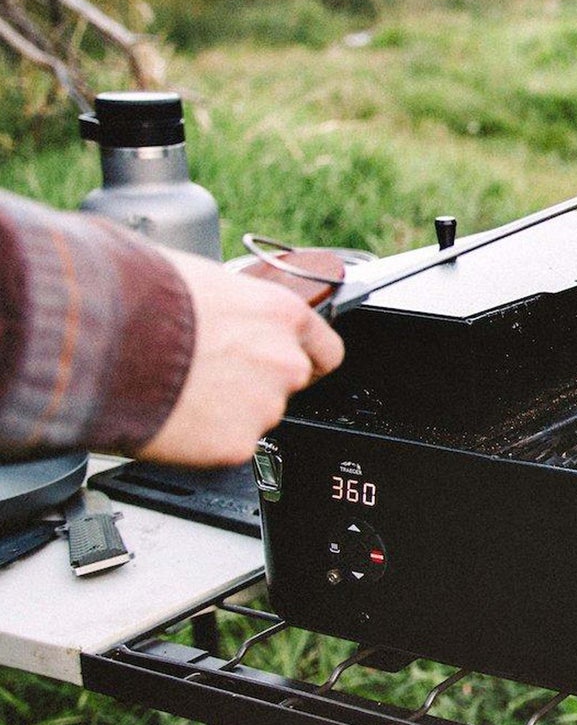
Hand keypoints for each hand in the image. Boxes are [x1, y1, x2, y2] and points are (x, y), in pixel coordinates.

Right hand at [139, 250, 343, 466]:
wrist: (101, 340)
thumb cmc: (141, 298)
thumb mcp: (200, 278)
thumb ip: (231, 303)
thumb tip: (219, 304)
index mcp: (282, 314)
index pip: (326, 350)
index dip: (305, 359)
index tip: (290, 365)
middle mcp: (285, 362)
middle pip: (287, 385)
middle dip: (255, 384)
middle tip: (211, 377)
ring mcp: (264, 406)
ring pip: (254, 417)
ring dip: (226, 412)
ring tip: (180, 392)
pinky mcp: (236, 445)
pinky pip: (225, 446)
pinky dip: (202, 440)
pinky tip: (173, 416)